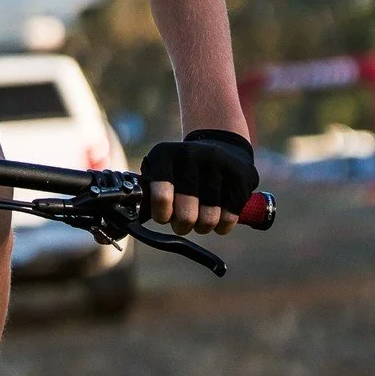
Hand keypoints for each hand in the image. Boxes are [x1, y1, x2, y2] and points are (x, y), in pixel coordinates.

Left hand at [140, 129, 257, 236]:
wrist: (222, 149)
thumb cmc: (183, 172)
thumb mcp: (160, 173)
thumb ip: (147, 193)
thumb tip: (135, 217)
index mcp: (164, 154)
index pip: (160, 195)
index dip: (163, 214)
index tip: (165, 217)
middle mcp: (190, 155)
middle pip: (186, 214)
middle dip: (183, 225)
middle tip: (184, 222)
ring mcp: (217, 163)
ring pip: (209, 219)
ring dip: (203, 226)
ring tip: (201, 218)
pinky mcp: (240, 174)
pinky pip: (230, 217)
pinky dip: (223, 225)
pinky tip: (220, 214)